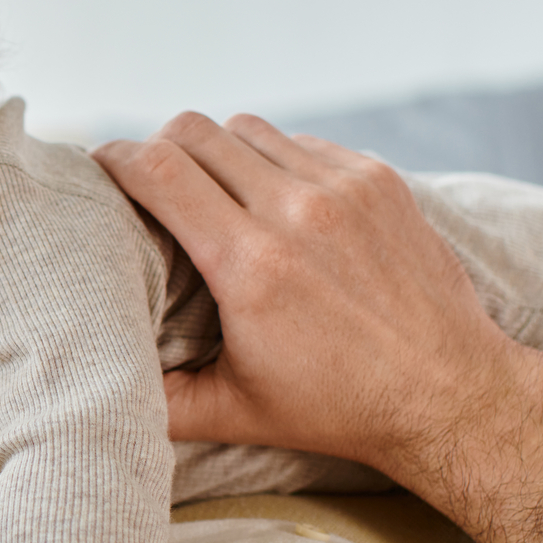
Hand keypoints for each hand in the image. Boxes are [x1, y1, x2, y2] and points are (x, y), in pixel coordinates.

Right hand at [92, 112, 517, 480]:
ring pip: (246, 128)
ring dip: (215, 151)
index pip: (158, 171)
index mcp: (250, 266)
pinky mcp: (378, 179)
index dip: (113, 159)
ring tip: (210, 189)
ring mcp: (343, 188)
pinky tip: (271, 198)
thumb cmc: (337, 409)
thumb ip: (156, 400)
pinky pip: (299, 141)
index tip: (97, 169)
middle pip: (193, 132)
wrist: (450, 394)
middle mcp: (295, 212)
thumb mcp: (233, 414)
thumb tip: (91, 389)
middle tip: (148, 182)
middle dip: (157, 149)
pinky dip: (272, 160)